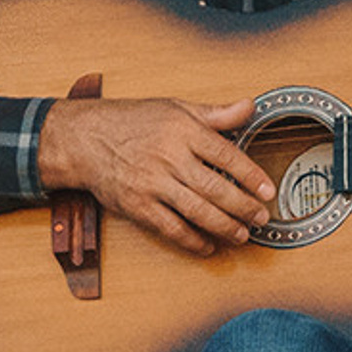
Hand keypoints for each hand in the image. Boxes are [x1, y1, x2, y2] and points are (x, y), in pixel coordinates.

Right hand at [38, 93, 274, 257]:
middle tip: (261, 217)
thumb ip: (215, 114)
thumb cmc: (131, 121)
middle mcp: (168, 157)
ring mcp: (152, 183)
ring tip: (242, 234)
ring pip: (197, 211)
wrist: (83, 138)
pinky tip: (208, 245)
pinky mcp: (138, 205)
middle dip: (243, 207)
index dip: (251, 175)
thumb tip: (248, 106)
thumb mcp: (175, 108)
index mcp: (182, 130)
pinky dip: (192, 240)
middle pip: (215, 188)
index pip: (226, 155)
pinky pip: (170, 228)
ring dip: (224, 227)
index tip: (267, 190)